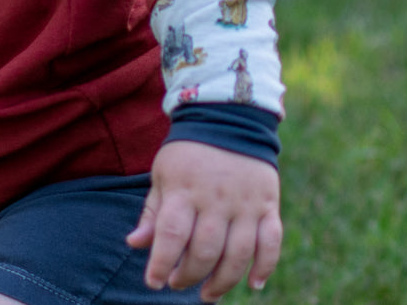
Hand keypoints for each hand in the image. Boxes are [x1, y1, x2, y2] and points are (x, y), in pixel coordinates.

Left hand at [126, 140, 281, 300]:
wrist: (228, 119)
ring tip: (208, 294)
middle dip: (189, 275)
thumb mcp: (162, 175)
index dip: (161, 262)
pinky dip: (265, 266)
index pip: (172, 234)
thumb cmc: (187, 154)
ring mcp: (245, 204)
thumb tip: (135, 244)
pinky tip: (253, 285)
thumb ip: (152, 212)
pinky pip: (271, 242)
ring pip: (238, 254)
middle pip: (205, 250)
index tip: (154, 282)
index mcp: (184, 190)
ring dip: (223, 281)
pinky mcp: (268, 205)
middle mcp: (215, 199)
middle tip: (178, 284)